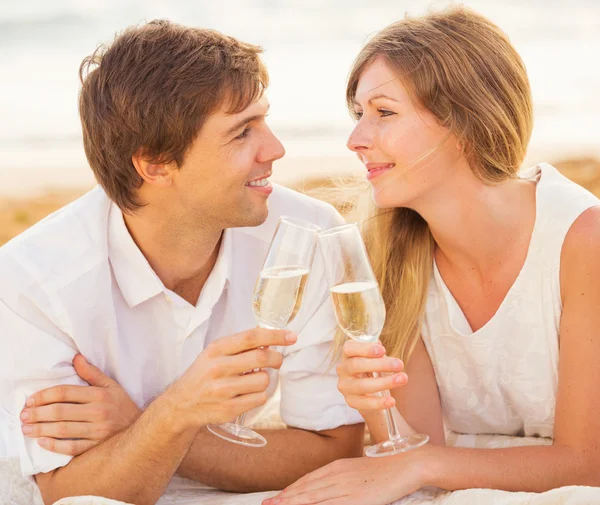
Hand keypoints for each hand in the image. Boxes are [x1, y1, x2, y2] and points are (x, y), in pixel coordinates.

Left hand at [20, 354, 140, 455]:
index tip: (31, 400)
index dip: (45, 396)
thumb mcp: (111, 385)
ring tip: (27, 429)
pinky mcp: (97, 446)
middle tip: (24, 415)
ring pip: (63, 429)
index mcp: (99, 394)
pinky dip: (56, 445)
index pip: (65, 393)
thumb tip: (76, 358)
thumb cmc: (122, 405)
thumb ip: (92, 373)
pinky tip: (43, 442)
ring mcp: (98, 431)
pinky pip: (72, 448)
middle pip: (60, 411)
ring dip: (41, 429)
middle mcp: (98, 412)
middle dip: (37, 413)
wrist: (141, 428)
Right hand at [166, 327, 296, 427]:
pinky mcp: (228, 410)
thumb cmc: (204, 375)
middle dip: (277, 358)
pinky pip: (259, 399)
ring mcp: (223, 390)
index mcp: (216, 349)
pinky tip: (249, 393)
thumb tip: (272, 340)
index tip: (291, 336)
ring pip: (263, 380)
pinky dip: (260, 395)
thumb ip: (239, 346)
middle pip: (261, 357)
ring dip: (266, 379)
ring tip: (255, 379)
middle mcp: (218, 368)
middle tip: (277, 360)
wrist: (181, 405)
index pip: (250, 337)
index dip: (275, 335)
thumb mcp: (214, 354)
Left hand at [262, 449, 427, 504]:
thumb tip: (324, 487)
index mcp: (336, 467)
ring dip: (294, 504)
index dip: (290, 490)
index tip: (276, 497)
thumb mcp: (356, 470)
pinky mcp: (357, 499)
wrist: (404, 465)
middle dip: (285, 499)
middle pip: (306, 490)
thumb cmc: (383, 470)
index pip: (307, 480)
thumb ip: (339, 478)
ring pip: (313, 498)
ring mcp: (346, 488)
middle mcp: (337, 476)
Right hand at [337, 340, 407, 410]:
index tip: (383, 350)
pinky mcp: (351, 401)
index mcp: (347, 354)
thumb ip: (376, 350)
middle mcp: (342, 369)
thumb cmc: (371, 367)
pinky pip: (364, 403)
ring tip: (402, 379)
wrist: (368, 391)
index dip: (365, 349)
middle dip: (380, 365)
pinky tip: (392, 400)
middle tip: (399, 365)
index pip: (349, 348)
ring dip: (384, 382)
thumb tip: (379, 345)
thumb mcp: (373, 356)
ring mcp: (345, 386)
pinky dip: (379, 403)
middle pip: (356, 365)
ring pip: (362, 385)